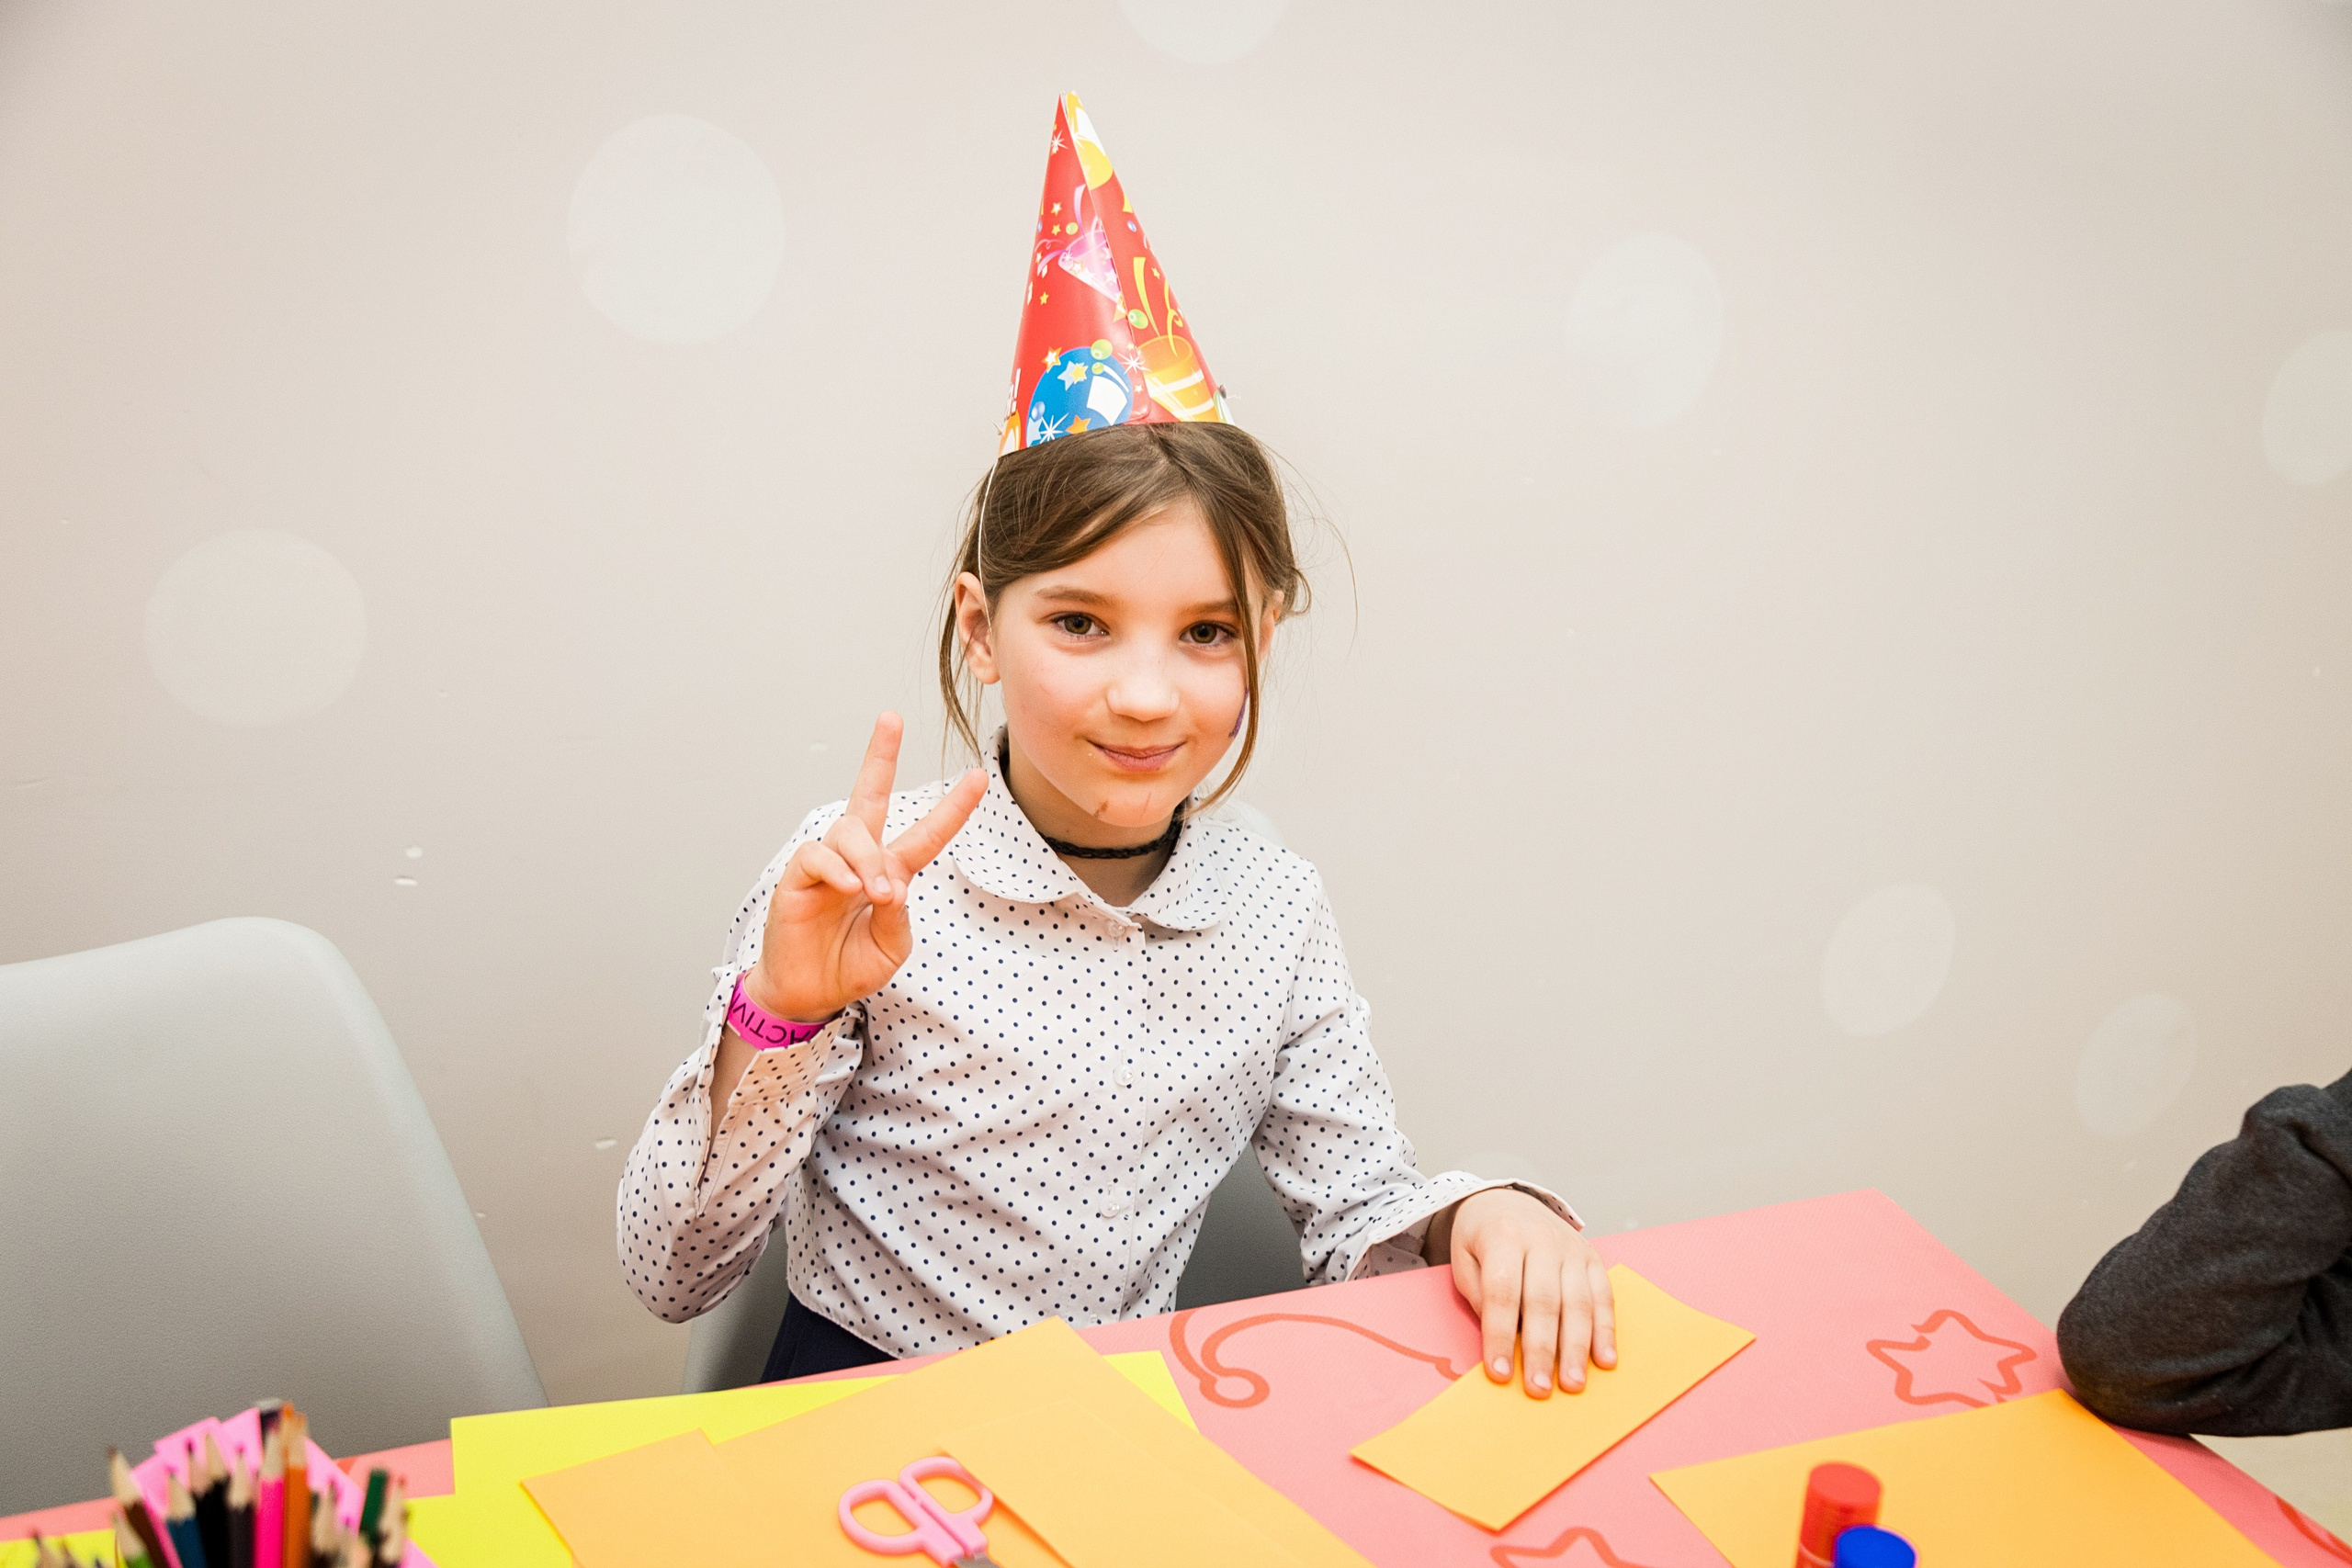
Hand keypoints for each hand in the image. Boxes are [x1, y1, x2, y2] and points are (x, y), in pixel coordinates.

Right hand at [748, 713, 984, 1022]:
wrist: (809, 995)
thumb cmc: (849, 966)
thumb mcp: (891, 947)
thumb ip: (898, 916)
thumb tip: (891, 883)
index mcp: (889, 873)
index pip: (926, 834)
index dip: (952, 808)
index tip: (978, 776)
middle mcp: (858, 860)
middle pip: (868, 795)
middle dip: (879, 755)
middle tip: (891, 719)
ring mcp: (827, 866)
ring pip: (850, 831)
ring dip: (868, 859)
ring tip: (873, 893)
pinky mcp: (797, 878)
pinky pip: (816, 855)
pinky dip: (837, 868)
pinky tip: (848, 888)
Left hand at [1440, 1188, 1616, 1397]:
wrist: (1507, 1199)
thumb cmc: (1481, 1238)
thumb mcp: (1464, 1259)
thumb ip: (1480, 1296)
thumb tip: (1502, 1337)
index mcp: (1503, 1237)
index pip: (1503, 1293)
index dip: (1500, 1336)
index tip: (1499, 1373)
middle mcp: (1541, 1240)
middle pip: (1544, 1301)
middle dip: (1542, 1350)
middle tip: (1539, 1388)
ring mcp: (1571, 1249)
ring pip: (1578, 1302)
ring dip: (1577, 1348)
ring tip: (1573, 1384)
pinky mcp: (1593, 1257)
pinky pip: (1603, 1297)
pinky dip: (1605, 1331)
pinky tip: (1604, 1360)